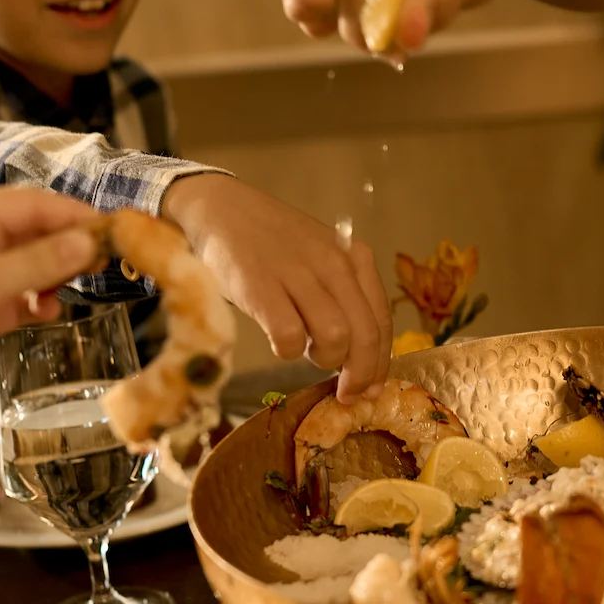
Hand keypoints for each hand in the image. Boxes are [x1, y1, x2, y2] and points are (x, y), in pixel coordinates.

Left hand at [0, 189, 100, 429]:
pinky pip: (19, 299)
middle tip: (108, 262)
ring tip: (83, 286)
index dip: (75, 214)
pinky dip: (38, 303)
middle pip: (34, 232)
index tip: (116, 231)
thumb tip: (90, 241)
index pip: (33, 204)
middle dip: (70, 244)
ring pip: (30, 267)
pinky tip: (49, 313)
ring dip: (57, 274)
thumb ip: (39, 261)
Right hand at [161, 174, 391, 398]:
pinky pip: (289, 336)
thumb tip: (356, 358)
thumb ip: (343, 298)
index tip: (371, 390)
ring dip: (325, 359)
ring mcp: (298, 274)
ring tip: (308, 352)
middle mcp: (333, 263)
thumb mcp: (320, 259)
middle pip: (365, 334)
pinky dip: (289, 351)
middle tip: (346, 394)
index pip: (381, 320)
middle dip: (360, 374)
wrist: (221, 208)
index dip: (380, 362)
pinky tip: (280, 342)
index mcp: (354, 257)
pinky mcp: (261, 287)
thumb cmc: (273, 244)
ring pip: (336, 336)